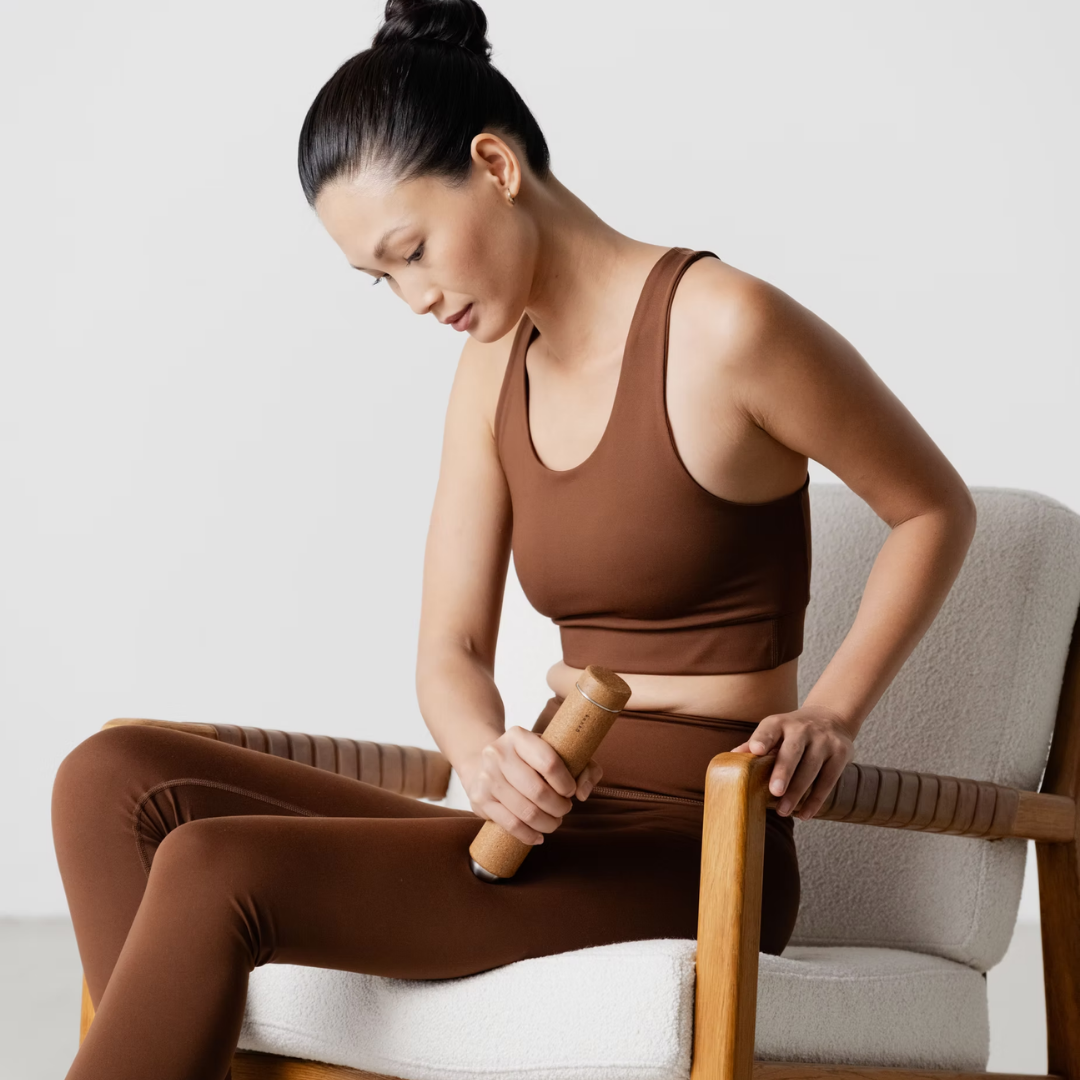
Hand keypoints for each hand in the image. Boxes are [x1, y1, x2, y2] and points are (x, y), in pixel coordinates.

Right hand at [457, 727, 603, 845]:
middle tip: (564, 809)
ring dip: (547, 823)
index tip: (570, 790)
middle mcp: (498, 753)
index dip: (565, 783)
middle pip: (538, 791)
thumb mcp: (556, 752)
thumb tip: (582, 792)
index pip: (549, 762)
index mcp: (518, 736)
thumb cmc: (528, 760)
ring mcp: (486, 777)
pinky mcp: (480, 800)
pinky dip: (529, 835)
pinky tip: (538, 835)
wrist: (483, 763)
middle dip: (559, 807)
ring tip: (554, 822)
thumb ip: (583, 767)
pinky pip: (510, 824)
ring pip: (525, 811)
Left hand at [729, 705, 854, 819]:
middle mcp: (803, 728)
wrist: (831, 718)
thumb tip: (730, 759)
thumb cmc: (793, 731)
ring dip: (798, 792)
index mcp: (781, 722)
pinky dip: (816, 799)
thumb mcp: (775, 731)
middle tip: (774, 791)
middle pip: (793, 750)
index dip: (762, 738)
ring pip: (811, 768)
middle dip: (784, 771)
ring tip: (784, 811)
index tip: (755, 750)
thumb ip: (756, 745)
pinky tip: (804, 814)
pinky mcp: (841, 753)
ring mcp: (824, 740)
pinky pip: (828, 780)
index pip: (770, 728)